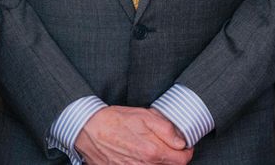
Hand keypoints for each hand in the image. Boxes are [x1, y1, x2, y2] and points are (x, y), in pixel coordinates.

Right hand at [75, 106, 192, 164]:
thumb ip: (166, 129)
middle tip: (166, 145)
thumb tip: (182, 142)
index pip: (183, 161)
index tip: (183, 145)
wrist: (88, 130)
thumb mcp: (143, 116)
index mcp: (153, 152)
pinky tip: (136, 155)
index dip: (186, 152)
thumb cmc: (114, 120)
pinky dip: (143, 164)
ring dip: (158, 161)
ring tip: (149, 148)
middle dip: (172, 157)